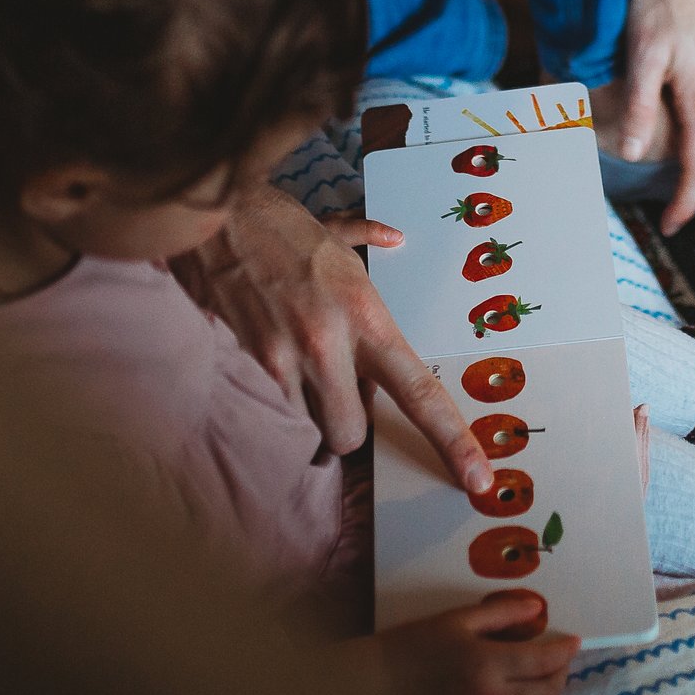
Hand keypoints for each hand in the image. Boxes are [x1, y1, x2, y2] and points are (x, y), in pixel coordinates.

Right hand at [167, 182, 491, 492]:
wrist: (217, 215)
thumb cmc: (280, 227)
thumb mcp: (337, 234)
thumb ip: (370, 240)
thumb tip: (394, 238)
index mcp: (367, 315)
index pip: (419, 391)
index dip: (452, 441)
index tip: (477, 479)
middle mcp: (331, 344)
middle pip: (352, 434)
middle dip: (349, 426)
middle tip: (337, 390)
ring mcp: (285, 359)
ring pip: (309, 430)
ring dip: (309, 416)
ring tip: (298, 373)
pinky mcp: (246, 365)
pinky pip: (271, 414)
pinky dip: (274, 404)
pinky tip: (267, 367)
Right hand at [370, 593, 579, 694]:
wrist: (377, 687)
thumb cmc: (414, 647)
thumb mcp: (457, 621)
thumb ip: (502, 614)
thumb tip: (538, 609)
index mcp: (487, 665)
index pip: (543, 661)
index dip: (564, 651)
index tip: (575, 641)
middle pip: (546, 693)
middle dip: (562, 675)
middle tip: (563, 660)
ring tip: (545, 676)